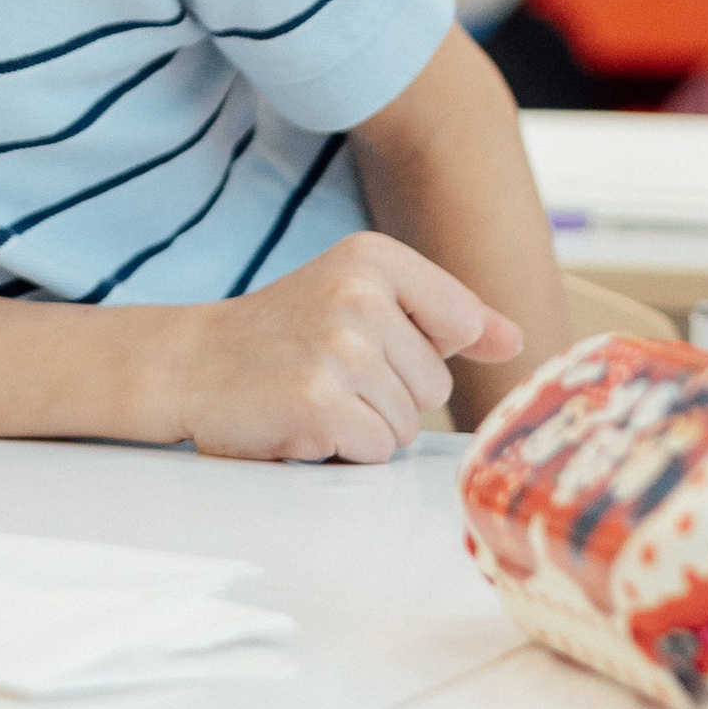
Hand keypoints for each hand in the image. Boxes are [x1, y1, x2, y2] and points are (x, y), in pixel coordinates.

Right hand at [165, 232, 521, 462]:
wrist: (192, 363)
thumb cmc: (284, 334)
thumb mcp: (362, 299)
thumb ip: (443, 316)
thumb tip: (515, 341)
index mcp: (376, 256)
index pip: (462, 323)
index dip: (419, 351)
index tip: (365, 341)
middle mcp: (361, 293)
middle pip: (436, 385)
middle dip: (390, 396)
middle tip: (327, 373)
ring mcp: (341, 348)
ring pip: (407, 425)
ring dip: (364, 426)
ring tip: (313, 396)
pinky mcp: (320, 402)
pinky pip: (375, 452)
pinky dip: (341, 451)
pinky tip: (301, 421)